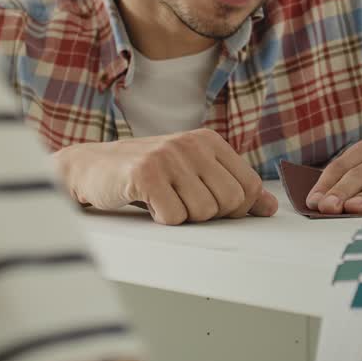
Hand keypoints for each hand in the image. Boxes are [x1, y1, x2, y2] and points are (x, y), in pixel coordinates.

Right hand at [52, 129, 277, 225]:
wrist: (91, 167)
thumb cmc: (146, 174)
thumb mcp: (193, 174)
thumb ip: (233, 188)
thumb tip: (270, 208)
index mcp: (208, 140)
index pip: (250, 185)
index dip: (236, 208)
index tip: (211, 205)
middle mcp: (191, 144)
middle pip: (231, 202)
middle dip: (210, 215)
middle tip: (181, 202)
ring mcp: (168, 157)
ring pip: (204, 213)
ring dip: (182, 217)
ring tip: (162, 200)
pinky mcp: (145, 174)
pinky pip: (174, 217)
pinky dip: (161, 220)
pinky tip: (147, 204)